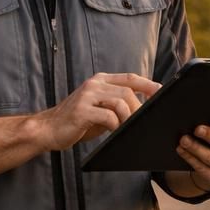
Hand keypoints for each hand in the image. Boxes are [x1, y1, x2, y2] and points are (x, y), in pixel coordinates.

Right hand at [35, 73, 159, 150]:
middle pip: (127, 90)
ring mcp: (87, 96)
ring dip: (128, 117)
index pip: (129, 78)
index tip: (161, 92)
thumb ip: (116, 105)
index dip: (147, 84)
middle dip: (138, 107)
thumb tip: (141, 109)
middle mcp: (94, 84)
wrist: (48, 129)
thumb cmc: (76, 121)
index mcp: (99, 81)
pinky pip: (107, 116)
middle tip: (142, 121)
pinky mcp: (81, 111)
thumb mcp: (99, 109)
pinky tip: (113, 131)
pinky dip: (115, 125)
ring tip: (126, 127)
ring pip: (120, 101)